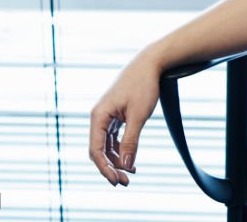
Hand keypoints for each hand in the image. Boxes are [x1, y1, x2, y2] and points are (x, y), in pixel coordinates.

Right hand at [88, 52, 161, 186]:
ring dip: (117, 160)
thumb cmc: (143, 85)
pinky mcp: (115, 114)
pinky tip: (131, 160)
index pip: (95, 150)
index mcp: (99, 116)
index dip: (105, 168)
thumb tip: (126, 165)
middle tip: (125, 182)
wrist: (150, 63)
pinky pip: (113, 137)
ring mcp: (106, 115)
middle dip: (111, 167)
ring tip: (131, 174)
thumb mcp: (139, 115)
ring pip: (106, 145)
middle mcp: (98, 117)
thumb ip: (131, 140)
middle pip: (99, 150)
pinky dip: (121, 149)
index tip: (118, 180)